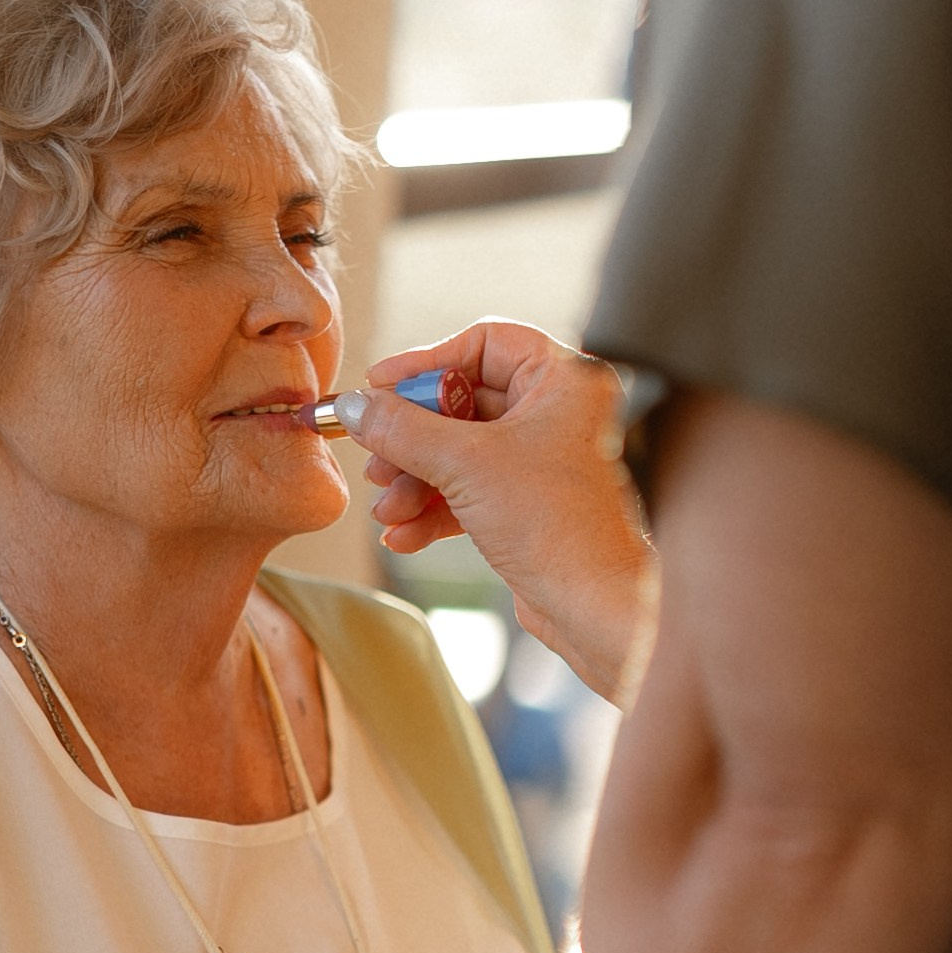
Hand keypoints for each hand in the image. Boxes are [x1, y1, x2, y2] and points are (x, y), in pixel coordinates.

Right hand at [350, 321, 654, 700]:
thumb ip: (402, 430)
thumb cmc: (557, 527)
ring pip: (461, 452)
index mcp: (564, 380)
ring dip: (416, 480)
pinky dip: (434, 509)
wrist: (595, 608)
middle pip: (463, 402)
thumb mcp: (464, 466)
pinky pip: (471, 491)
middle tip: (376, 459)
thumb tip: (355, 407)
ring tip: (388, 509)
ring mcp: (544, 461)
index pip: (484, 343)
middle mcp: (559, 413)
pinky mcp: (531, 505)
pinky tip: (403, 535)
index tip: (379, 386)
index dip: (426, 362)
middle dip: (412, 438)